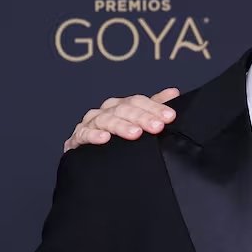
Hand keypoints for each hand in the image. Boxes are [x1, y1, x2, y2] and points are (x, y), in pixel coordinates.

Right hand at [62, 88, 180, 150]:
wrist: (91, 158)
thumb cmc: (117, 137)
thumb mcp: (138, 122)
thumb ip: (154, 107)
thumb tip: (174, 93)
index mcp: (121, 106)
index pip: (138, 101)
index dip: (154, 107)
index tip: (170, 116)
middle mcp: (106, 111)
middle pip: (124, 109)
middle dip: (142, 117)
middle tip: (157, 126)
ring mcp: (91, 123)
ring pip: (106, 119)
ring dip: (121, 125)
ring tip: (135, 133)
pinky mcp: (78, 138)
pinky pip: (83, 134)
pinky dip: (93, 136)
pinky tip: (104, 139)